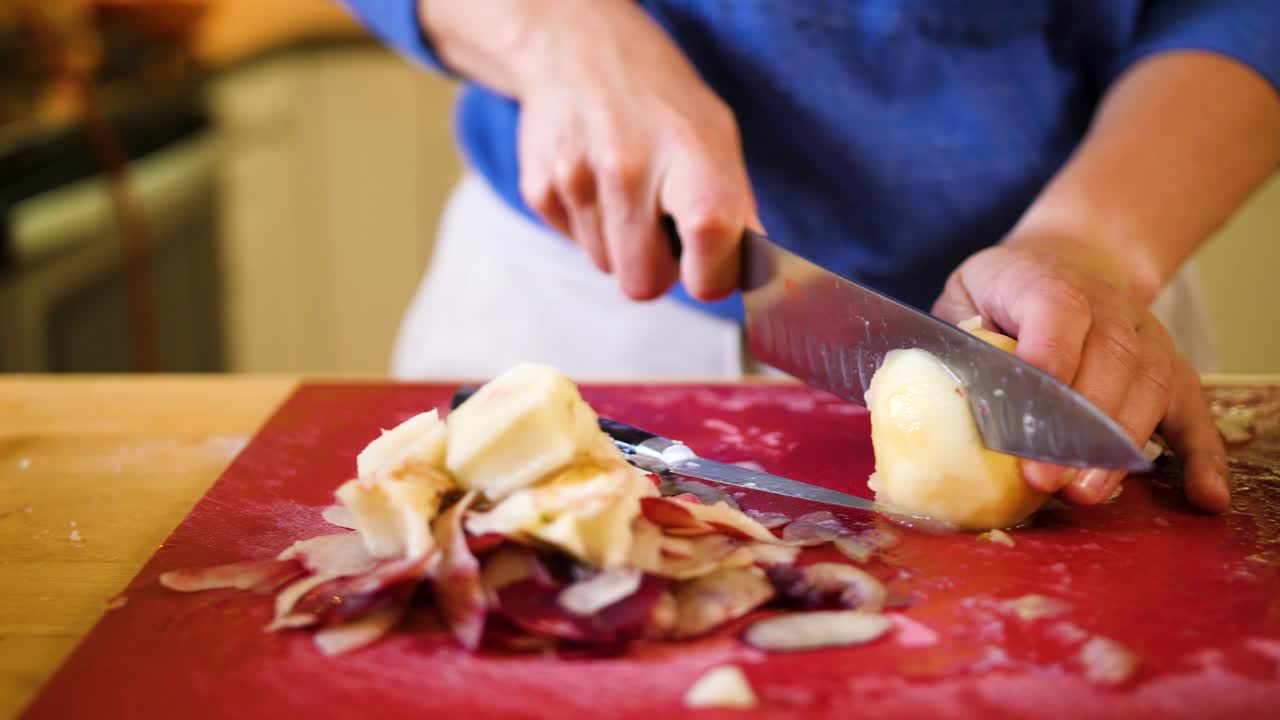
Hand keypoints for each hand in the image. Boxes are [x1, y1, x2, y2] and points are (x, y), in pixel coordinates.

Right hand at [422, 0, 756, 300]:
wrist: (577, 48)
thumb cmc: (660, 103)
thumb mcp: (716, 137)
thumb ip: (736, 211)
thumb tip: (764, 278)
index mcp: (690, 154)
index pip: (712, 249)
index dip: (715, 275)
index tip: (714, 266)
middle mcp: (629, 168)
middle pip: (645, 284)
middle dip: (659, 269)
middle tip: (664, 225)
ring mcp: (575, 178)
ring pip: (606, 268)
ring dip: (622, 245)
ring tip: (626, 191)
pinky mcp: (538, 188)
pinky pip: (575, 246)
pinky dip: (590, 227)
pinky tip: (595, 182)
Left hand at [932, 234, 1230, 512]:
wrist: (1072, 258)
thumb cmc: (1004, 290)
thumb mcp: (965, 294)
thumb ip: (950, 338)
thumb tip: (924, 392)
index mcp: (1049, 283)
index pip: (1057, 315)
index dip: (1046, 363)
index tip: (1022, 415)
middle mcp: (1110, 309)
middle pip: (1108, 362)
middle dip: (1075, 427)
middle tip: (1043, 478)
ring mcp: (1147, 339)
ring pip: (1148, 390)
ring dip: (1117, 448)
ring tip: (1085, 493)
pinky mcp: (1170, 370)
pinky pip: (1192, 413)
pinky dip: (1202, 457)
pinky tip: (1202, 497)